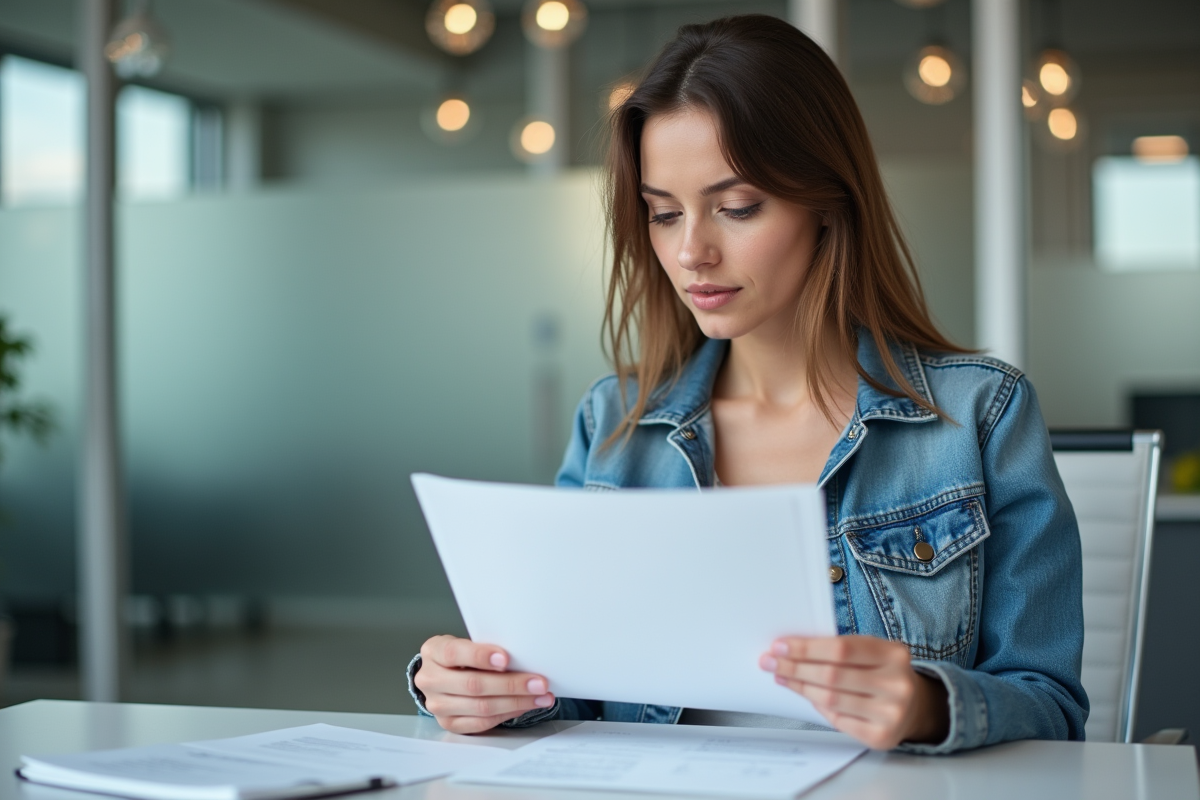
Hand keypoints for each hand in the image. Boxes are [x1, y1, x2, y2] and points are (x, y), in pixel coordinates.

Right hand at [414, 635, 554, 733]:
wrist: (440, 675)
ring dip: (516, 702)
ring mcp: (437, 705)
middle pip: (473, 685)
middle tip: (538, 683)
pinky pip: (482, 723)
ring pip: (481, 707)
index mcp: (433, 652)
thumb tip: (522, 658)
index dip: (481, 656)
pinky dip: (507, 714)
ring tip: (540, 697)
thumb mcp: (465, 643)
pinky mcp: (449, 723)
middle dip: (511, 684)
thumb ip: (484, 649)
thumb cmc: (459, 656)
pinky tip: (524, 706)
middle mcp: (430, 680)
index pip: (455, 653)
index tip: (506, 659)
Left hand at [760, 635, 948, 749]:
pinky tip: (805, 694)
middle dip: (795, 667)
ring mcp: (891, 713)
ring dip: (800, 686)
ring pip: (830, 699)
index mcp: (895, 655)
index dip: (807, 648)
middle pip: (832, 675)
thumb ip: (840, 650)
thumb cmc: (882, 673)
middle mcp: (897, 684)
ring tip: (782, 676)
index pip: (841, 649)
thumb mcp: (872, 652)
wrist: (915, 706)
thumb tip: (791, 649)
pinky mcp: (881, 736)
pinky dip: (817, 706)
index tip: (781, 645)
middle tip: (771, 661)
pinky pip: (837, 720)